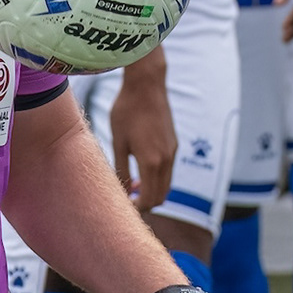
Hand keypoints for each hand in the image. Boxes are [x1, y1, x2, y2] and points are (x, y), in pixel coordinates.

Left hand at [110, 49, 178, 213]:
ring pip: (166, 184)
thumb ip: (121, 169)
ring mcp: (173, 152)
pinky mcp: (174, 144)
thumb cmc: (127, 111)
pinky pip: (168, 171)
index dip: (137, 208)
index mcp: (151, 162)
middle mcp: (166, 160)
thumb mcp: (118, 142)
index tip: (123, 205)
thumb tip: (123, 190)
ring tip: (133, 183)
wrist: (147, 84)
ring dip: (152, 190)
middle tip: (128, 198)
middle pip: (161, 196)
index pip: (150, 199)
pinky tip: (141, 167)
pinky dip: (157, 178)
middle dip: (146, 202)